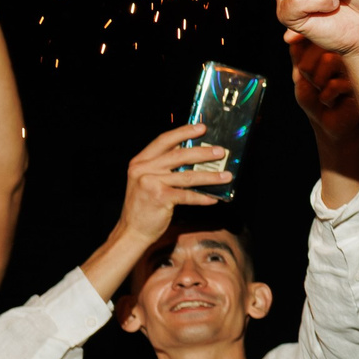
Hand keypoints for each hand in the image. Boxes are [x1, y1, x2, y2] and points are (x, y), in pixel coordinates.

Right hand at [114, 124, 229, 250]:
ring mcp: (150, 183)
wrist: (132, 230)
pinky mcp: (159, 198)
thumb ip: (163, 167)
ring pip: (187, 176)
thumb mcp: (147, 180)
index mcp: (140, 161)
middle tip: (220, 152)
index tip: (201, 127)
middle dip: (203, 153)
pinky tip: (214, 198)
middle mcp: (143, 169)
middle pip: (179, 155)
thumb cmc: (145, 205)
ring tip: (227, 176)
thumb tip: (194, 156)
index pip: (164, 140)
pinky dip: (202, 197)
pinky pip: (187, 195)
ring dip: (210, 176)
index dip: (183, 132)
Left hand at [289, 38, 358, 151]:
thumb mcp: (299, 75)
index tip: (304, 72)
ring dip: (317, 81)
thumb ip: (296, 56)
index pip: (311, 38)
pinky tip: (330, 101)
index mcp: (328, 48)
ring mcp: (353, 67)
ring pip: (329, 60)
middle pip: (318, 45)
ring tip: (321, 90)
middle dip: (307, 69)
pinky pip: (335, 83)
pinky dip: (326, 96)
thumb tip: (290, 36)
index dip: (302, 56)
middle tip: (312, 83)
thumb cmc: (314, 98)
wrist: (328, 123)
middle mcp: (343, 53)